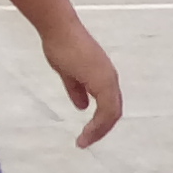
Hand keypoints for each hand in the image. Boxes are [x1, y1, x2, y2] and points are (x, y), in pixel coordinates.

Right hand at [44, 24, 125, 147]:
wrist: (59, 31)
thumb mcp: (69, 74)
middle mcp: (110, 79)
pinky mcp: (102, 80)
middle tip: (86, 142)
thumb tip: (82, 106)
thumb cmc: (62, 47)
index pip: (109, 105)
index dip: (101, 122)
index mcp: (104, 78)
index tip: (87, 134)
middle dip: (101, 130)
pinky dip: (98, 124)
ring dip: (99, 130)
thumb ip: (77, 90)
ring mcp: (108, 79)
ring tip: (84, 142)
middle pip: (113, 112)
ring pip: (112, 113)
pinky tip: (87, 133)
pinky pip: (106, 108)